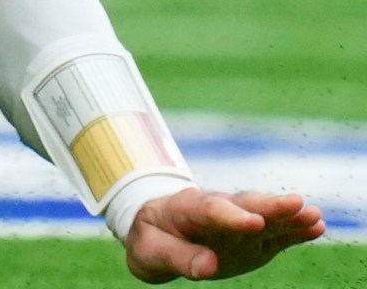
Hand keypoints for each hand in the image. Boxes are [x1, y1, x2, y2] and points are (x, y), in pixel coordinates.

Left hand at [125, 188, 323, 281]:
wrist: (158, 232)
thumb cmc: (152, 239)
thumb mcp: (153, 251)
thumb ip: (179, 257)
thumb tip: (209, 266)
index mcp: (187, 209)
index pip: (210, 210)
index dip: (232, 216)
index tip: (254, 223)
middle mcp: (219, 210)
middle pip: (244, 205)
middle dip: (269, 206)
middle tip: (296, 203)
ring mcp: (239, 224)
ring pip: (265, 216)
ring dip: (289, 216)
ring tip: (314, 216)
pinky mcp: (254, 238)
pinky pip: (275, 233)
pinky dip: (294, 230)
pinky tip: (316, 227)